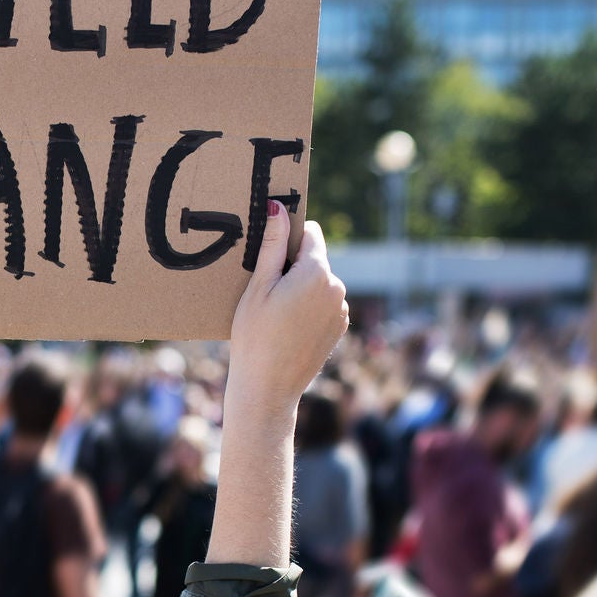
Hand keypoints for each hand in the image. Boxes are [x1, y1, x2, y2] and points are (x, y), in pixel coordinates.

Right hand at [223, 209, 348, 421]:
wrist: (268, 387)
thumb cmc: (255, 336)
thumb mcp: (258, 287)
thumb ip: (271, 246)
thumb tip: (278, 209)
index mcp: (317, 272)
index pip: (310, 233)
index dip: (288, 238)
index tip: (269, 254)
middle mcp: (337, 287)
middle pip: (314, 259)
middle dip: (292, 266)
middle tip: (265, 291)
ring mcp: (341, 309)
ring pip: (319, 283)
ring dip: (301, 287)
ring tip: (275, 313)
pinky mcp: (339, 327)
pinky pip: (324, 304)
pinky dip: (308, 307)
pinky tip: (287, 326)